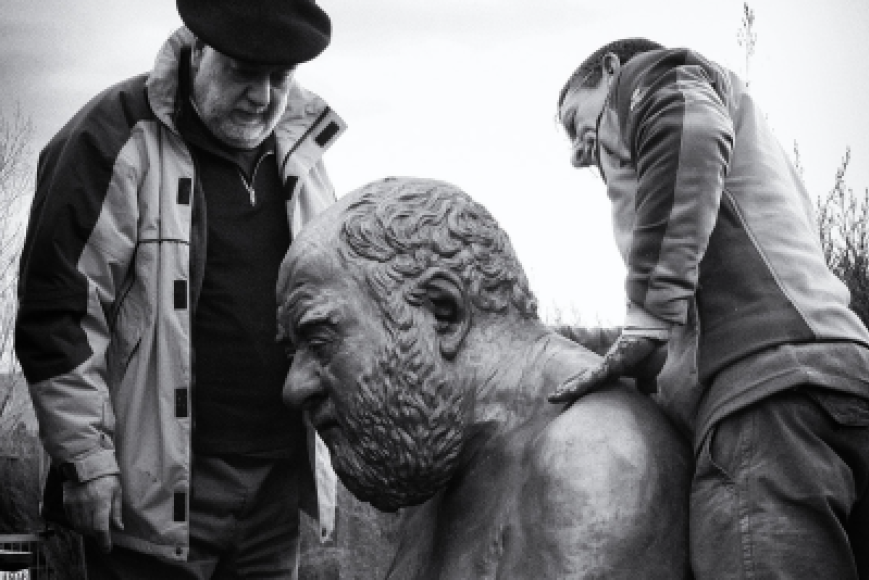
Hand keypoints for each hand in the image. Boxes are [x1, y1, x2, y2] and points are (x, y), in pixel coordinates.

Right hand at [63, 474, 122, 552]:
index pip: (101, 529)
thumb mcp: (116, 491)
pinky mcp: (67, 504)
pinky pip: (72, 521)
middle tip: (103, 531)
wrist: (85, 464)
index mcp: (101, 504)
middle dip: (97, 535)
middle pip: (90, 531)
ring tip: (94, 524)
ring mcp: (75, 507)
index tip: (107, 549)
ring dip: (88, 530)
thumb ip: (116, 511)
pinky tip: (85, 519)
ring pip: (80, 527)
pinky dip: (79, 524)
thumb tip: (119, 527)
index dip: (104, 542)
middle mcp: (87, 508)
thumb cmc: (106, 476)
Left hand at [548, 335, 663, 403]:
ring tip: (555, 395)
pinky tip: (572, 389)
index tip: (562, 392)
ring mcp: (609, 364)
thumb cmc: (651, 351)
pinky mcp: (614, 362)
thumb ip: (645, 382)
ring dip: (571, 387)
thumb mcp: (647, 373)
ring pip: (586, 379)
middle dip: (567, 390)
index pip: (590, 382)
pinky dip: (586, 382)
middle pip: (583, 381)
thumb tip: (646, 391)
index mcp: (611, 371)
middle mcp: (606, 367)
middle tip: (550, 398)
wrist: (655, 335)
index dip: (577, 387)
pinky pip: (598, 374)